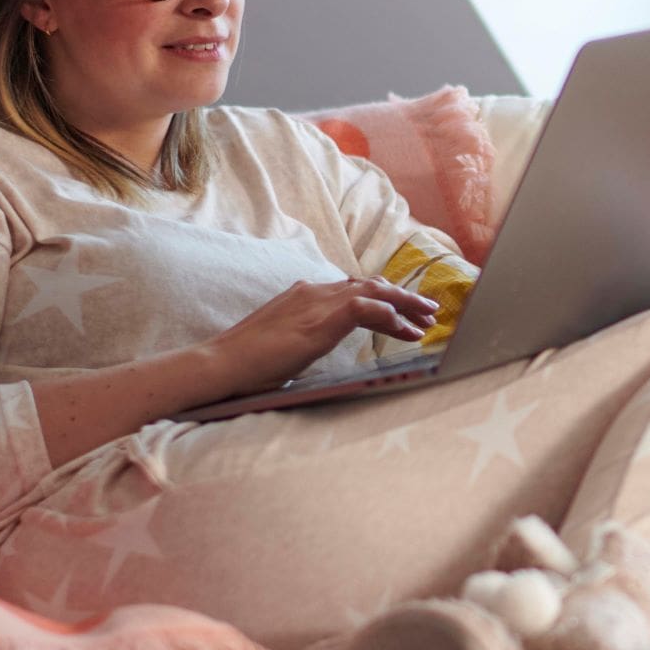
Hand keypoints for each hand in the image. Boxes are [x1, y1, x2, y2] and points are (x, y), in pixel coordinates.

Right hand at [198, 277, 438, 397]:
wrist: (221, 363)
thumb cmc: (247, 363)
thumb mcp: (285, 344)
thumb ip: (306, 338)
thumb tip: (317, 349)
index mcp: (304, 295)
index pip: (353, 288)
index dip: (382, 298)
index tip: (403, 313)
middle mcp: (314, 291)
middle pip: (370, 285)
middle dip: (402, 298)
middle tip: (427, 311)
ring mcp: (317, 302)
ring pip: (375, 292)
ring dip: (406, 305)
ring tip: (429, 318)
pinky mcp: (321, 320)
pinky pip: (367, 308)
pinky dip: (392, 317)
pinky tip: (409, 331)